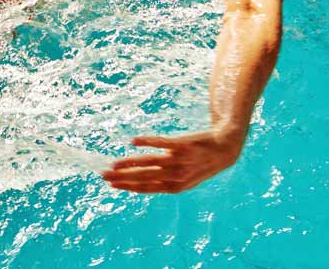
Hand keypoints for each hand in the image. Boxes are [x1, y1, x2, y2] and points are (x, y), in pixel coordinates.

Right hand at [102, 129, 244, 193]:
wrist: (224, 149)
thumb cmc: (201, 164)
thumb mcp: (185, 179)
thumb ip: (164, 181)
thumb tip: (140, 182)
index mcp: (175, 187)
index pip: (146, 188)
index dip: (128, 187)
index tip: (112, 185)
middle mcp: (176, 175)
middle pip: (144, 177)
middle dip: (122, 177)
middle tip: (104, 175)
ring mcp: (179, 160)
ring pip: (149, 162)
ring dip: (130, 163)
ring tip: (114, 164)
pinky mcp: (182, 145)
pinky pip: (161, 143)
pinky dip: (146, 142)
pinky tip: (133, 141)